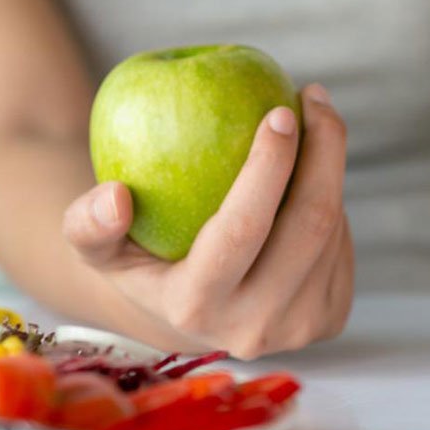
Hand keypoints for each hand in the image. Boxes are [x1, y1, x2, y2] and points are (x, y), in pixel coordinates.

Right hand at [63, 84, 353, 358]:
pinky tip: (314, 172)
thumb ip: (87, 224)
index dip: (269, 166)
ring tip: (314, 124)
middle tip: (314, 99)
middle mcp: (252, 328)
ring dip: (330, 169)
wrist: (192, 315)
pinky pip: (342, 245)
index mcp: (194, 308)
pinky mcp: (330, 320)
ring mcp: (298, 329)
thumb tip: (114, 196)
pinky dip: (332, 200)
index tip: (280, 111)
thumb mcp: (100, 247)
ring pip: (332, 230)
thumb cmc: (143, 259)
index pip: (242, 229)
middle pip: (309, 226)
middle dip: (325, 151)